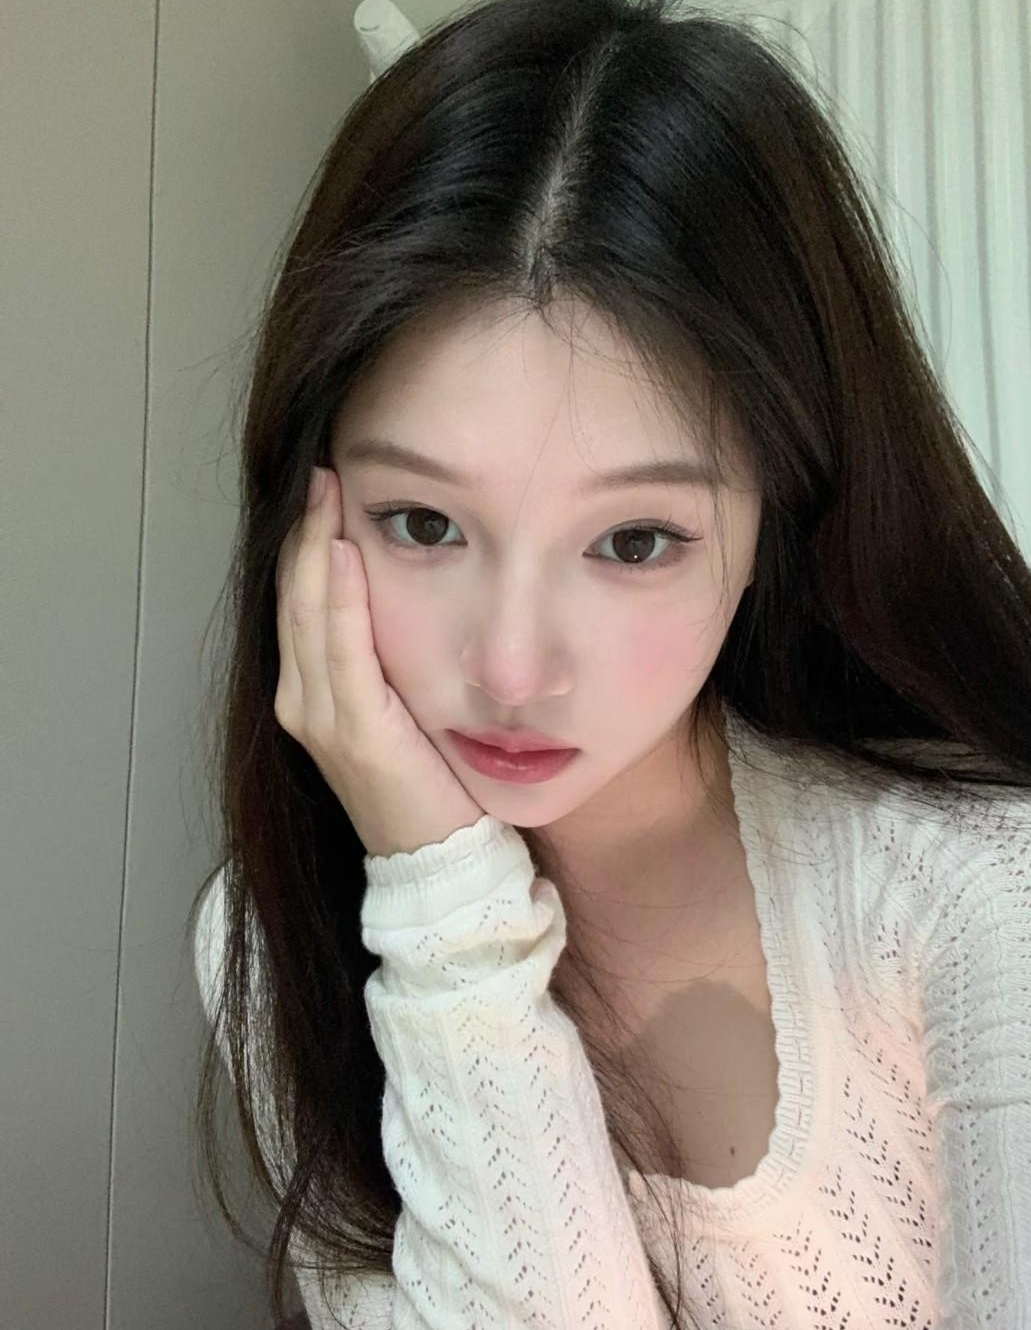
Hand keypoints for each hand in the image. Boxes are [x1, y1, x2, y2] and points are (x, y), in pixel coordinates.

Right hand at [274, 463, 485, 858]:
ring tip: (327, 491)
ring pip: (308, 614)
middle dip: (305, 531)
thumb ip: (388, 661)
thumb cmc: (428, 783)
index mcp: (310, 696)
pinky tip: (344, 554)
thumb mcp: (402, 710)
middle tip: (320, 469)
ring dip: (317, 548)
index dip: (306, 543)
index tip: (324, 486)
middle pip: (294, 598)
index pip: (300, 602)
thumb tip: (407, 596)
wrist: (438, 860)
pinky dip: (339, 599)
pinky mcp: (353, 731)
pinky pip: (341, 650)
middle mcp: (301, 703)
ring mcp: (319, 717)